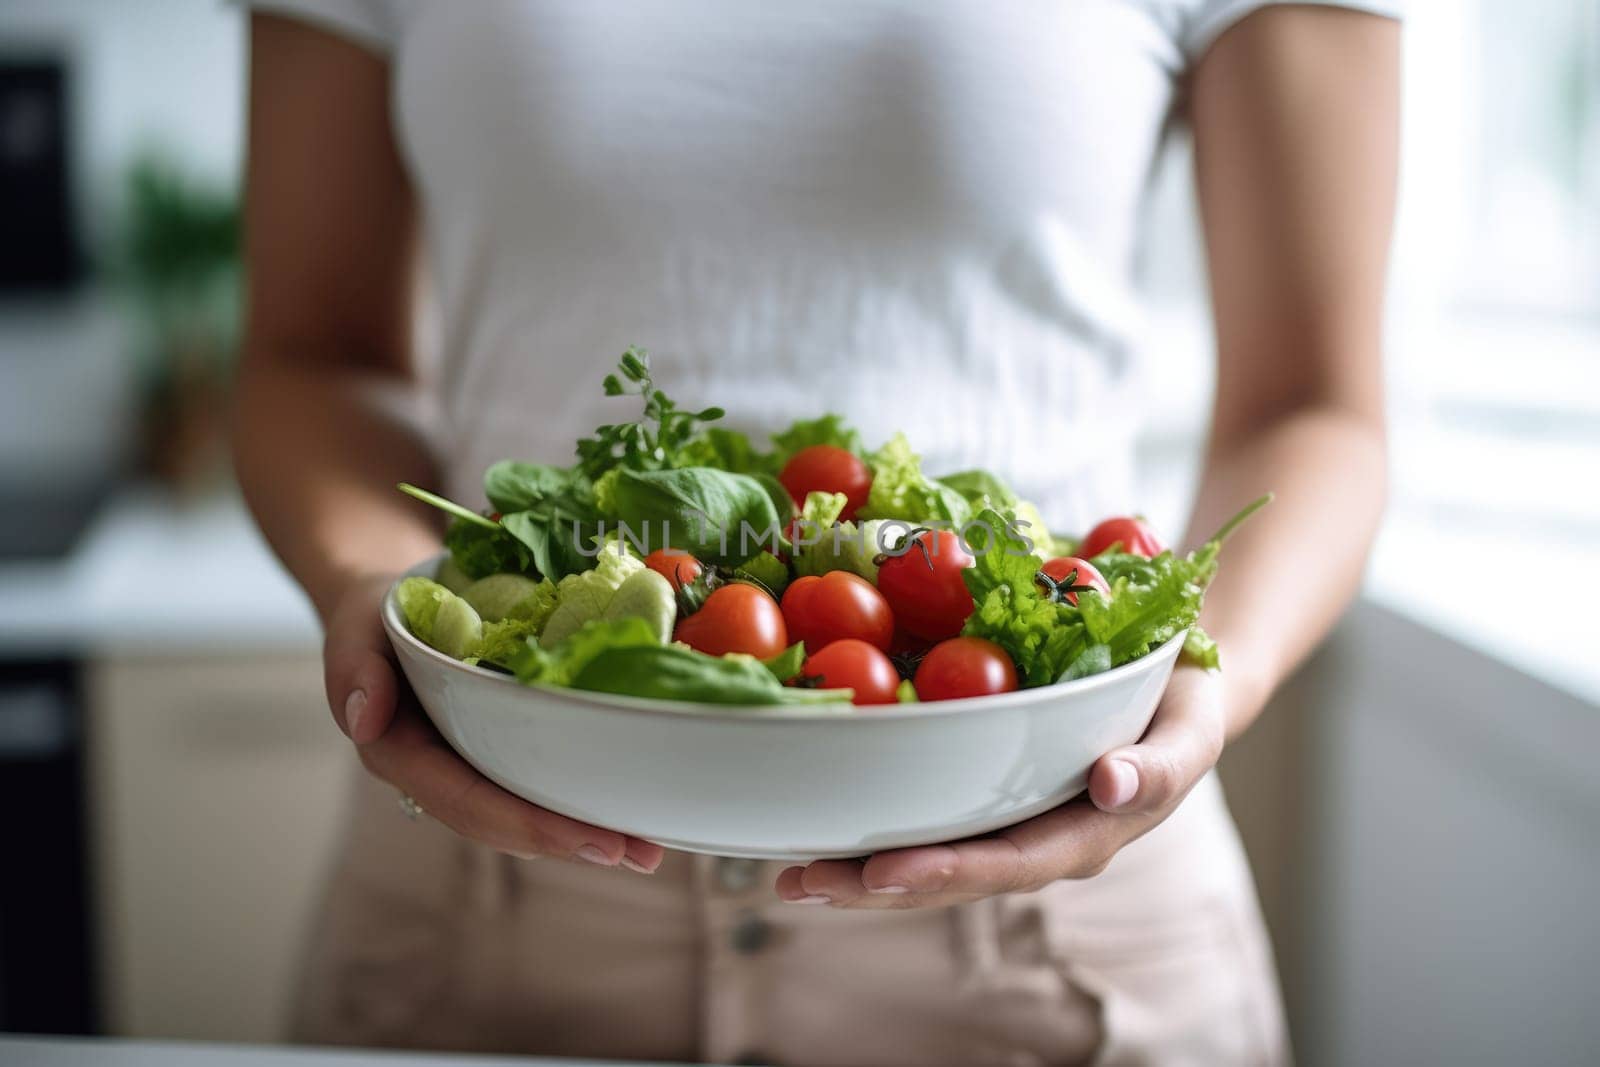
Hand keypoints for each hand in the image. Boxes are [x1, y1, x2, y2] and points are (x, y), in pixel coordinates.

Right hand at [322, 573, 665, 872]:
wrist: (390, 601)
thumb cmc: (374, 616)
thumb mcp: (355, 627)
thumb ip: (353, 670)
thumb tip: (364, 718)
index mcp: (404, 756)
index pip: (467, 802)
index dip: (527, 826)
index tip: (587, 839)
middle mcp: (442, 772)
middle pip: (509, 821)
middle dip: (572, 840)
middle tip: (642, 852)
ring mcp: (474, 762)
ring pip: (529, 808)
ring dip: (588, 828)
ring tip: (652, 843)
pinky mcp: (501, 744)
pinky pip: (542, 775)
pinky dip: (584, 791)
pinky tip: (634, 801)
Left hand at [774, 665, 1225, 906]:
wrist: (1183, 697)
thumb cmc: (1186, 709)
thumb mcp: (1191, 732)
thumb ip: (1161, 765)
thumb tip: (1112, 783)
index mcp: (1084, 836)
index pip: (1005, 865)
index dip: (943, 872)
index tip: (881, 873)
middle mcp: (1036, 843)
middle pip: (949, 875)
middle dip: (872, 885)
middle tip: (799, 881)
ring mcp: (1008, 826)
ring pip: (928, 857)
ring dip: (858, 870)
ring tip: (789, 872)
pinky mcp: (987, 799)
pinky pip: (927, 821)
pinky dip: (872, 830)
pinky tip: (818, 827)